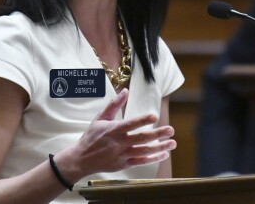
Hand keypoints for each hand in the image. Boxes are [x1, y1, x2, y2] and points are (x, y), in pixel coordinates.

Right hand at [54, 89, 176, 180]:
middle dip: (157, 134)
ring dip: (160, 147)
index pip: (130, 124)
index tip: (155, 115)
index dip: (142, 120)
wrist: (82, 159)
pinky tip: (164, 154)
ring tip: (172, 143)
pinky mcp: (124, 164)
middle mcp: (119, 143)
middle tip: (171, 130)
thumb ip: (114, 104)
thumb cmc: (91, 136)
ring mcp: (122, 155)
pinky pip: (141, 162)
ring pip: (144, 151)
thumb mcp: (100, 118)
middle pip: (141, 139)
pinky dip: (153, 159)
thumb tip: (125, 90)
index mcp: (113, 130)